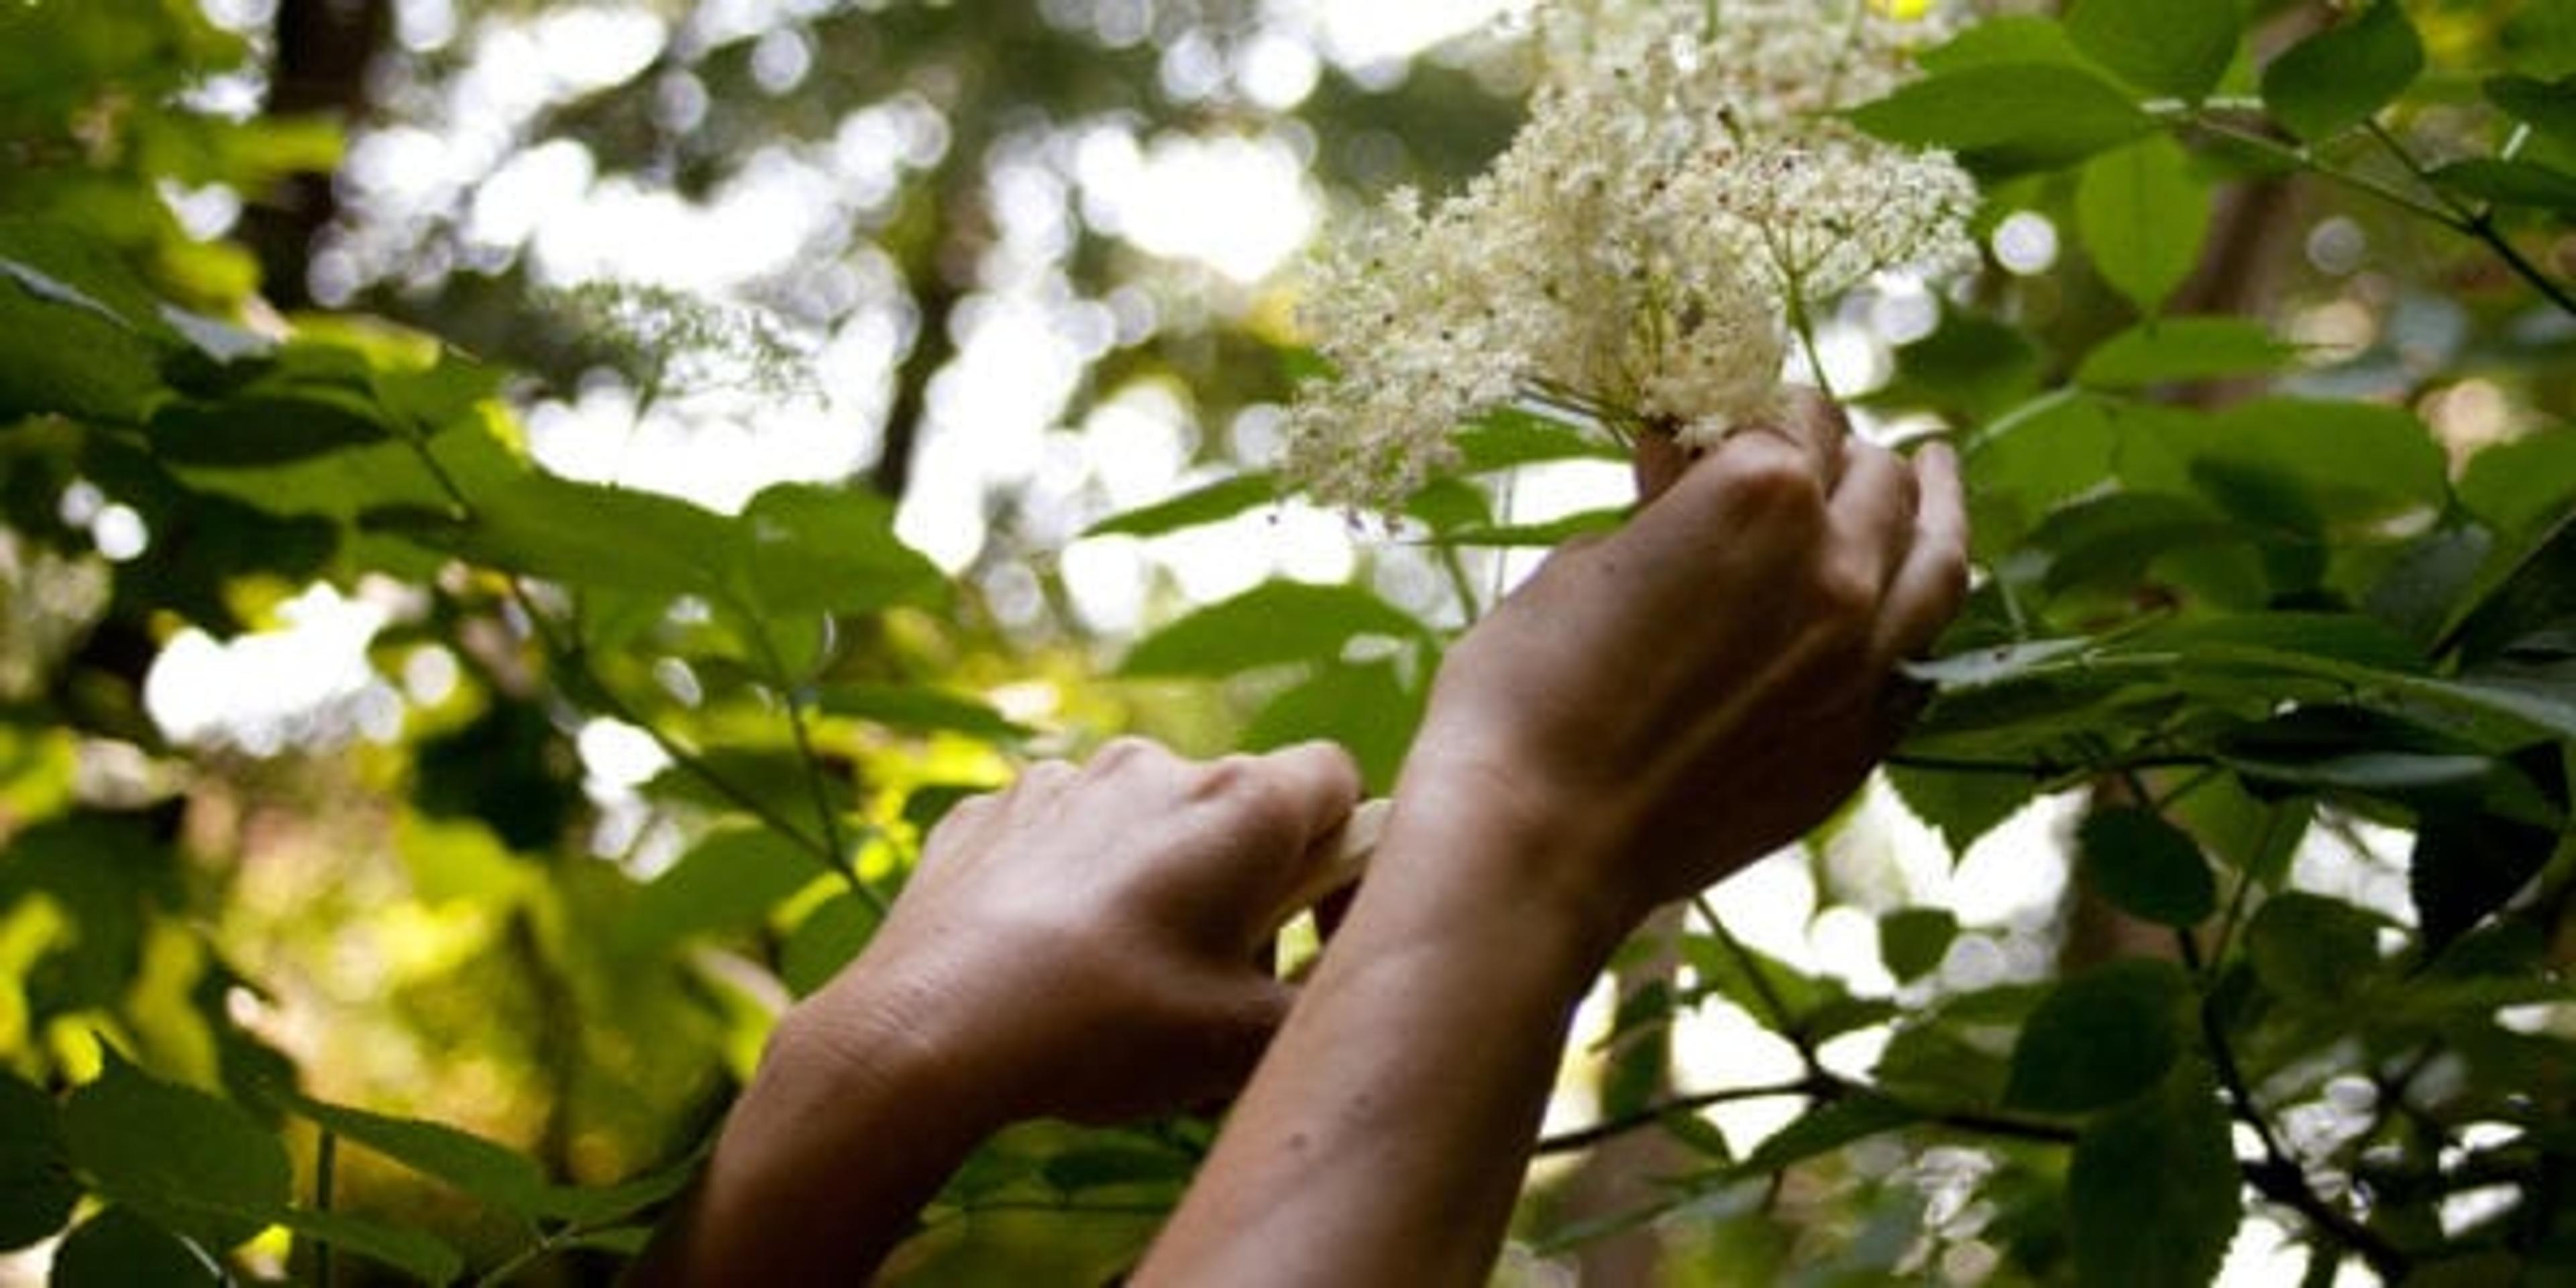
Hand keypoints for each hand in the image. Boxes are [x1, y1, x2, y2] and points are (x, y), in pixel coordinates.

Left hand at [783, 737, 1361, 1124]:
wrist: (931, 1029)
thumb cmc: (1107, 1027)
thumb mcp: (1244, 1045)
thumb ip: (1319, 1006)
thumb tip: (1334, 996)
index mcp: (1241, 804)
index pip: (1337, 780)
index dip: (1343, 851)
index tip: (1313, 929)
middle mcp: (1155, 766)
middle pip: (1233, 808)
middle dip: (1241, 883)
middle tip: (1219, 979)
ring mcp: (1063, 780)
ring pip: (1140, 823)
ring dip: (1152, 883)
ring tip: (1121, 981)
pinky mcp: (989, 811)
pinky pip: (1056, 838)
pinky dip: (1068, 886)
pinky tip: (1045, 962)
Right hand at [1398, 392, 1967, 940]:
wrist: (1540, 837)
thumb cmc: (1527, 689)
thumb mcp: (1583, 562)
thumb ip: (1660, 510)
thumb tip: (1683, 470)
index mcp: (1761, 492)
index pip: (1788, 420)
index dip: (1754, 413)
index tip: (1730, 422)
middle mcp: (1836, 564)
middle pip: (1874, 477)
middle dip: (1843, 450)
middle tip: (1821, 446)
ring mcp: (1863, 661)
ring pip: (1938, 559)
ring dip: (1935, 506)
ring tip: (1934, 473)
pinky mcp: (1860, 741)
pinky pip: (1923, 659)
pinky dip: (1919, 614)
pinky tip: (1911, 598)